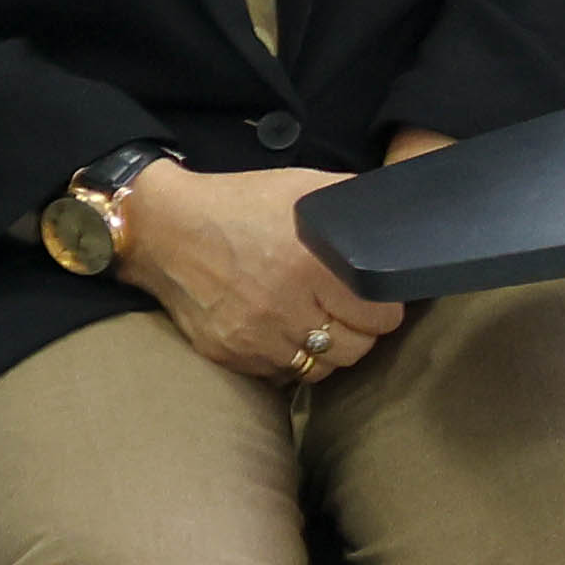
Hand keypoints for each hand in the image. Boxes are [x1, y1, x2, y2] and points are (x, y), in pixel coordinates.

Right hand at [109, 162, 405, 386]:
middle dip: (360, 332)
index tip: (376, 297)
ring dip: (327, 351)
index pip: (380, 317)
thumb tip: (401, 220)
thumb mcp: (305, 190)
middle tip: (349, 312)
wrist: (163, 228)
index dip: (384, 308)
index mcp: (310, 266)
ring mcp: (254, 337)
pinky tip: (286, 333)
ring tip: (319, 323)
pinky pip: (280, 374)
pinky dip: (289, 359)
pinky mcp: (229, 353)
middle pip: (355, 350)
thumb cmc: (241, 204)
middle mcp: (284, 308)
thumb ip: (355, 208)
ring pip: (319, 368)